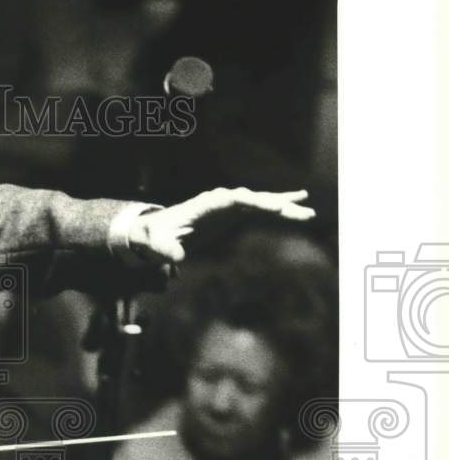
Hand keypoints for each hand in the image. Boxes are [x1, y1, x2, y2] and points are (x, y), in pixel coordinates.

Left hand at [127, 187, 312, 262]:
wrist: (152, 231)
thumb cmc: (152, 237)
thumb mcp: (154, 245)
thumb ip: (164, 251)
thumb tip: (178, 259)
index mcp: (204, 205)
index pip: (234, 199)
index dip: (255, 202)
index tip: (276, 207)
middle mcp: (219, 200)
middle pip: (253, 199)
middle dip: (277, 204)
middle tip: (302, 212)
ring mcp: (226, 205)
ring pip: (259, 202)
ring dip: (283, 206)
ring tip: (308, 211)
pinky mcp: (230, 213)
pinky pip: (257, 208)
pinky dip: (276, 206)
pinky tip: (296, 202)